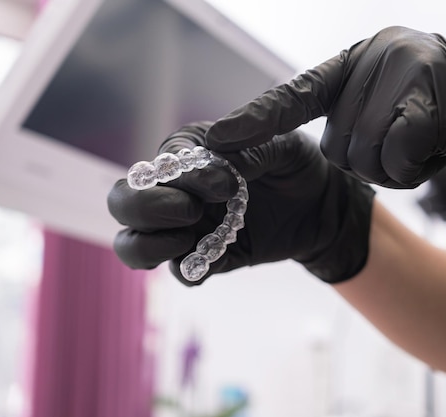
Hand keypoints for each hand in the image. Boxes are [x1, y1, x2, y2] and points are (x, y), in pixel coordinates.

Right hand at [107, 122, 374, 284]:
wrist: (322, 206)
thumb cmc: (297, 165)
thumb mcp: (281, 146)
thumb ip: (249, 145)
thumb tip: (216, 149)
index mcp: (189, 154)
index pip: (157, 166)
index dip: (183, 179)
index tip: (229, 184)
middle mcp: (177, 191)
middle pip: (123, 203)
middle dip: (146, 208)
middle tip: (191, 211)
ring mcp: (187, 228)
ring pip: (132, 243)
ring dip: (148, 245)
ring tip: (188, 239)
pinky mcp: (207, 257)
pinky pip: (179, 271)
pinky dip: (186, 270)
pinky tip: (211, 261)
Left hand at [206, 26, 445, 199]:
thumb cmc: (443, 118)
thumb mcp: (389, 107)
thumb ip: (347, 116)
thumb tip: (304, 147)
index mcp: (360, 56)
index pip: (298, 92)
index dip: (258, 117)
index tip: (218, 138)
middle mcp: (379, 53)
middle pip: (336, 144)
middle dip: (368, 161)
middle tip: (408, 142)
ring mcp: (409, 68)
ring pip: (363, 156)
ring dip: (393, 169)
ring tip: (427, 143)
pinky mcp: (437, 96)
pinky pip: (396, 157)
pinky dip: (416, 169)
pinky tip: (443, 149)